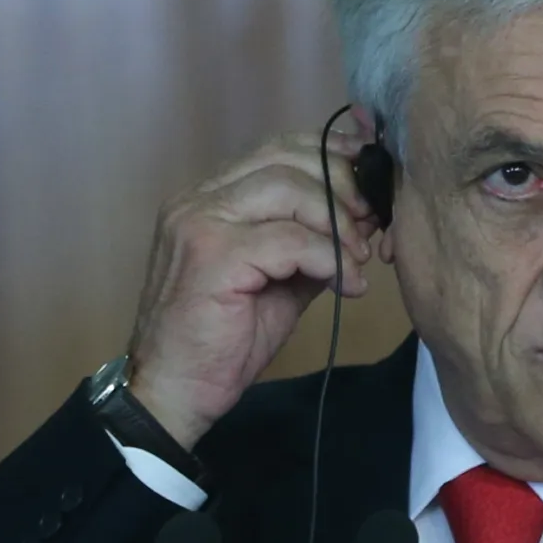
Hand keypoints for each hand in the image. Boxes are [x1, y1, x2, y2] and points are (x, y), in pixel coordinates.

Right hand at [123, 123, 382, 449]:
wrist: (172, 393)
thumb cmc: (221, 343)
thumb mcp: (279, 282)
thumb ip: (311, 244)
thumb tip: (362, 220)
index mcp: (208, 198)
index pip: (276, 149)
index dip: (330, 156)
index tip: (368, 185)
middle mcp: (198, 200)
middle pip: (285, 158)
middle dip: (341, 185)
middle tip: (370, 224)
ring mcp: (200, 223)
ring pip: (288, 189)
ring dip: (337, 221)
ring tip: (358, 259)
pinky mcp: (213, 256)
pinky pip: (290, 239)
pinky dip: (330, 258)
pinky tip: (348, 284)